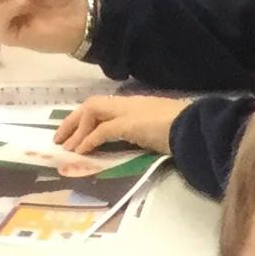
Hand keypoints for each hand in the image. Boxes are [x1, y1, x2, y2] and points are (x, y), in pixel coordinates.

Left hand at [54, 94, 186, 157]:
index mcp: (134, 105)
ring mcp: (128, 111)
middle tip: (59, 140)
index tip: (73, 134)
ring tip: (67, 148)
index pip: (103, 107)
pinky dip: (89, 140)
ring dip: (77, 130)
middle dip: (72, 121)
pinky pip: (102, 130)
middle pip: (91, 105)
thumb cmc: (183, 131)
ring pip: (92, 112)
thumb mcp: (159, 131)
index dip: (85, 119)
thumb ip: (144, 134)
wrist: (195, 128)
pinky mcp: (129, 124)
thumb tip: (137, 144)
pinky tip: (81, 151)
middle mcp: (128, 104)